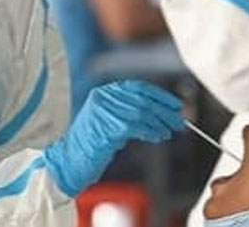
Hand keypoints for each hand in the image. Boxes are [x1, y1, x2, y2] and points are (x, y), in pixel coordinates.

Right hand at [44, 80, 183, 195]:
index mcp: (104, 93)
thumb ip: (130, 111)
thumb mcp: (110, 120)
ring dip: (160, 122)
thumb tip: (161, 110)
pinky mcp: (107, 127)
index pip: (137, 87)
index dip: (159, 95)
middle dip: (163, 109)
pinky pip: (137, 126)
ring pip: (141, 112)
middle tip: (178, 119)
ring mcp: (103, 112)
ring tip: (170, 130)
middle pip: (142, 99)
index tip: (175, 103)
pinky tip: (159, 136)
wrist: (70, 161)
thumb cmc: (91, 144)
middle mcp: (103, 98)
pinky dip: (151, 131)